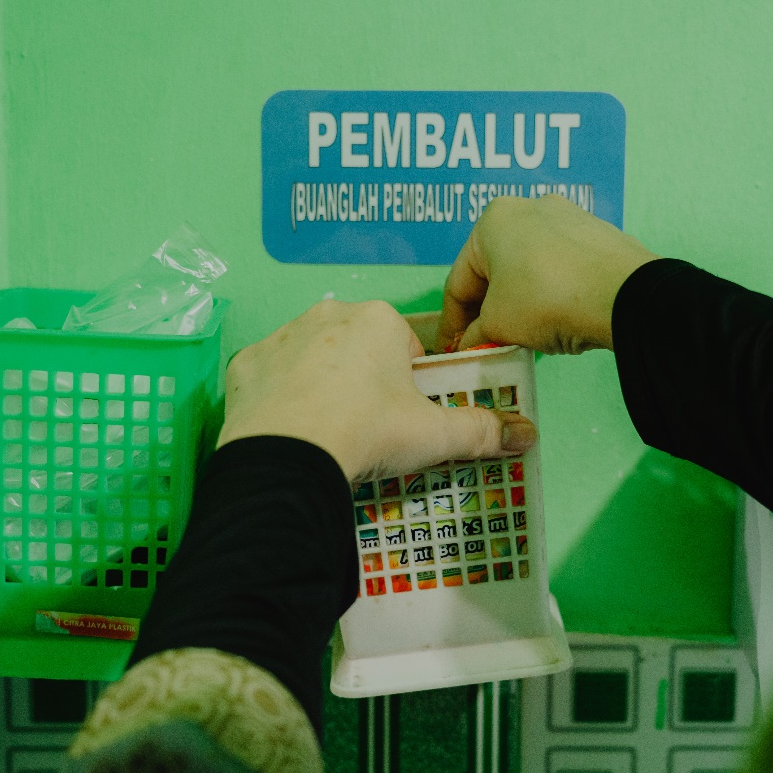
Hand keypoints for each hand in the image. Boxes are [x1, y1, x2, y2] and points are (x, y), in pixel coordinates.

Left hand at [218, 300, 537, 481]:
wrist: (287, 458)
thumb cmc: (367, 432)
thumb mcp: (434, 435)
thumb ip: (482, 431)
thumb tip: (528, 434)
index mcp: (379, 319)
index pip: (406, 344)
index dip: (410, 382)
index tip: (405, 415)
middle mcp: (328, 314)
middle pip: (358, 346)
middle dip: (365, 380)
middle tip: (368, 428)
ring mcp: (281, 337)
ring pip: (312, 357)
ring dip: (322, 385)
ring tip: (328, 433)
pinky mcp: (245, 364)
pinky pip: (271, 377)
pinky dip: (280, 399)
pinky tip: (289, 431)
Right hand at [437, 194, 659, 353]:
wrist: (624, 296)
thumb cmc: (547, 300)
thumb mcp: (498, 325)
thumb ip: (475, 336)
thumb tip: (471, 346)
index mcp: (492, 221)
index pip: (459, 281)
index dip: (452, 323)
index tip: (453, 350)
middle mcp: (529, 208)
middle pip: (495, 272)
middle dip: (489, 312)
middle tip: (486, 346)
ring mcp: (569, 218)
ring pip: (530, 270)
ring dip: (520, 304)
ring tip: (522, 339)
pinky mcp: (599, 236)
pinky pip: (562, 270)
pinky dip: (552, 295)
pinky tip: (557, 322)